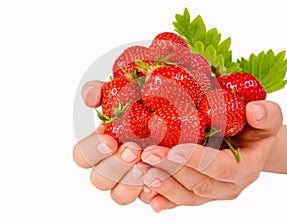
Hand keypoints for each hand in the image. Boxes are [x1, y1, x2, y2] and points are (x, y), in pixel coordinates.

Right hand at [73, 80, 148, 204]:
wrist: (181, 109)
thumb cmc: (148, 100)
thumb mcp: (124, 88)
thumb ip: (100, 90)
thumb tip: (91, 100)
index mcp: (102, 144)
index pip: (82, 156)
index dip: (92, 152)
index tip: (110, 140)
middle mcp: (113, 164)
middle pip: (99, 180)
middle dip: (115, 167)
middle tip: (134, 150)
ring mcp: (131, 178)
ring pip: (118, 195)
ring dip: (130, 183)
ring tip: (147, 165)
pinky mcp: (151, 186)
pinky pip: (146, 199)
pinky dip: (151, 193)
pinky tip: (159, 179)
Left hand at [139, 100, 282, 211]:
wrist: (249, 147)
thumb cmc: (255, 130)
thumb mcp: (267, 119)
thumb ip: (267, 115)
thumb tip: (254, 110)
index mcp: (246, 168)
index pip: (221, 168)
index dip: (198, 160)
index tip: (173, 149)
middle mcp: (229, 186)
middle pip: (198, 184)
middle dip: (171, 170)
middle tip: (147, 155)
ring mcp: (213, 193)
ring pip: (186, 195)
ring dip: (162, 184)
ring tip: (140, 169)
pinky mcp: (198, 194)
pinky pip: (180, 201)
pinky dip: (163, 198)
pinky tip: (146, 193)